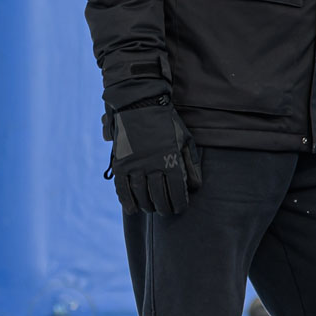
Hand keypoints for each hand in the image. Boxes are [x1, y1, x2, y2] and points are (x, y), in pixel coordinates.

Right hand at [108, 97, 201, 214]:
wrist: (140, 104)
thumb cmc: (167, 122)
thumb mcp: (185, 140)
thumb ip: (191, 165)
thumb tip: (195, 187)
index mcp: (171, 159)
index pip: (176, 191)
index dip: (178, 204)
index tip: (179, 208)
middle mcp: (152, 165)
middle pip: (158, 196)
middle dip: (163, 208)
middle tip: (165, 211)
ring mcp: (135, 164)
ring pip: (140, 194)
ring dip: (146, 206)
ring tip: (151, 209)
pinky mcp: (121, 162)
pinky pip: (122, 187)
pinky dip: (126, 200)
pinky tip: (132, 208)